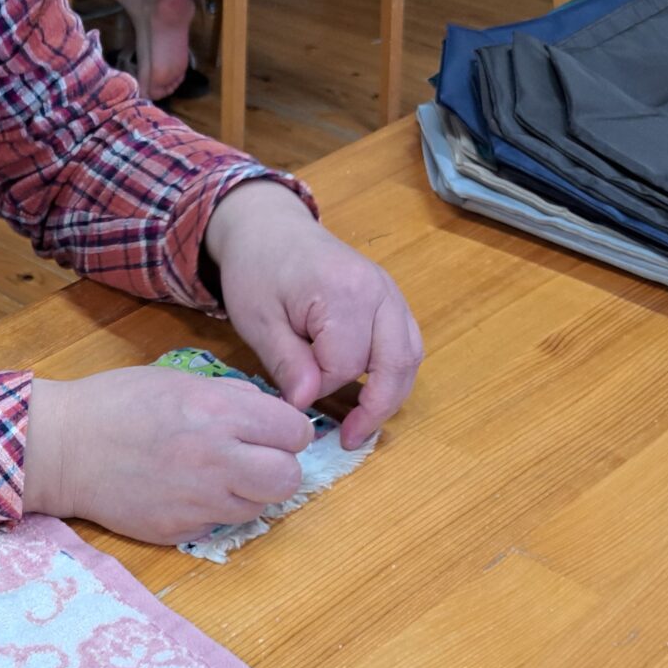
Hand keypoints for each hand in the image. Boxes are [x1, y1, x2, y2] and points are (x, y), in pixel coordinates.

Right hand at [21, 368, 312, 544]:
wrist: (60, 448)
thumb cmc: (115, 405)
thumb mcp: (178, 380)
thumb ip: (231, 397)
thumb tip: (272, 415)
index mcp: (218, 413)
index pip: (295, 432)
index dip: (286, 431)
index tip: (268, 432)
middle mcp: (214, 460)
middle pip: (288, 478)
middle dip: (278, 468)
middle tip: (253, 460)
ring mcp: (196, 500)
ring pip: (258, 507)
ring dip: (246, 492)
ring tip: (214, 476)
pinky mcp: (178, 529)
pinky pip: (219, 524)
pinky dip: (211, 510)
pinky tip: (183, 491)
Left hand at [203, 179, 422, 448]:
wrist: (268, 227)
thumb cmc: (257, 270)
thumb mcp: (258, 320)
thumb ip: (286, 362)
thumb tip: (307, 404)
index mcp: (344, 294)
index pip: (346, 365)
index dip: (321, 389)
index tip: (292, 395)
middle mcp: (379, 292)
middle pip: (397, 364)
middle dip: (376, 409)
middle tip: (349, 440)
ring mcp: (391, 293)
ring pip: (410, 356)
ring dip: (391, 395)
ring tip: (362, 426)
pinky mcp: (390, 299)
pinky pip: (406, 343)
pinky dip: (393, 373)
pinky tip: (369, 394)